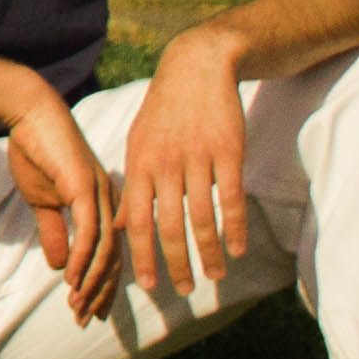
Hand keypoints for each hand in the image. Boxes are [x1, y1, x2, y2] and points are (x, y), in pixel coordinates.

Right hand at [4, 79, 121, 322]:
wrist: (30, 114)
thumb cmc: (37, 151)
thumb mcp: (43, 201)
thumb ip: (54, 231)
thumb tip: (57, 265)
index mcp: (104, 205)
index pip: (110, 253)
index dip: (101, 284)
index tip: (92, 311)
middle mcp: (110, 203)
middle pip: (114, 258)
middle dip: (100, 292)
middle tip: (87, 320)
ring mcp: (101, 195)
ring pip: (104, 251)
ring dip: (90, 283)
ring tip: (77, 307)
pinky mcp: (85, 189)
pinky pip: (88, 233)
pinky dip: (82, 260)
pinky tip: (71, 280)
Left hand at [117, 33, 252, 307]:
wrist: (197, 67)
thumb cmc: (165, 113)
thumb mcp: (138, 144)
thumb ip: (132, 187)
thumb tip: (121, 226)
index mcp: (139, 165)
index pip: (136, 221)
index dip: (141, 255)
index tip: (147, 285)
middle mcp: (165, 164)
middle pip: (168, 225)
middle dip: (175, 263)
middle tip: (184, 291)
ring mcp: (197, 158)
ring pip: (202, 217)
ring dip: (209, 252)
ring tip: (215, 276)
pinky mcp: (228, 151)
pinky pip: (230, 197)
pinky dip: (233, 227)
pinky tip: (237, 249)